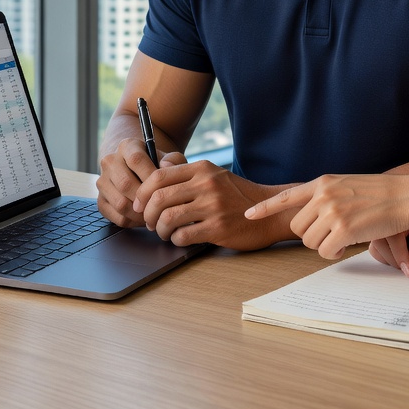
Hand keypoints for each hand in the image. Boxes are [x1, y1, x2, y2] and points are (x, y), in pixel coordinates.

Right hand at [96, 137, 186, 226]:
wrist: (138, 171)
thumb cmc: (157, 165)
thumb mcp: (168, 158)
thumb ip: (173, 160)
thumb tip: (166, 167)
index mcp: (127, 146)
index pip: (136, 160)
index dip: (151, 176)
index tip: (164, 187)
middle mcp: (110, 161)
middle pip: (125, 184)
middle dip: (145, 199)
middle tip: (160, 206)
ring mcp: (102, 181)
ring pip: (120, 203)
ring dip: (140, 213)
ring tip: (154, 213)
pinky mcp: (100, 200)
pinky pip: (116, 217)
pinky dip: (133, 221)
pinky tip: (144, 217)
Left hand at [133, 161, 292, 249]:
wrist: (269, 212)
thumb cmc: (237, 196)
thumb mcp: (214, 175)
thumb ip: (187, 173)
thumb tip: (156, 168)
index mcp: (202, 169)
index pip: (158, 176)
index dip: (142, 193)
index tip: (139, 205)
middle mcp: (206, 184)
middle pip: (158, 198)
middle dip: (147, 215)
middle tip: (150, 223)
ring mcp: (213, 206)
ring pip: (167, 218)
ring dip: (160, 230)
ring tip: (165, 232)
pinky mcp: (218, 227)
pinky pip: (183, 236)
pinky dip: (176, 240)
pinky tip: (181, 238)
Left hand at [245, 174, 408, 261]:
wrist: (405, 196)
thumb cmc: (380, 193)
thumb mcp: (347, 184)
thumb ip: (326, 194)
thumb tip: (309, 214)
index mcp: (322, 183)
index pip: (286, 196)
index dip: (265, 208)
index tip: (248, 215)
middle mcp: (323, 195)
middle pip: (297, 228)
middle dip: (311, 236)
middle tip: (331, 234)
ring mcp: (332, 212)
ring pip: (310, 242)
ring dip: (324, 246)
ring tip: (343, 237)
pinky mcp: (343, 230)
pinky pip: (325, 252)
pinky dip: (334, 254)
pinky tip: (347, 246)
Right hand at [369, 228, 408, 274]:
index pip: (392, 227)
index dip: (397, 249)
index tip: (407, 268)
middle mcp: (403, 218)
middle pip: (380, 234)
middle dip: (389, 254)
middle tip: (406, 270)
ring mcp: (399, 229)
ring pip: (379, 242)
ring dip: (388, 257)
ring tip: (407, 268)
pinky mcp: (400, 242)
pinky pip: (386, 250)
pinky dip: (391, 260)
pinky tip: (405, 266)